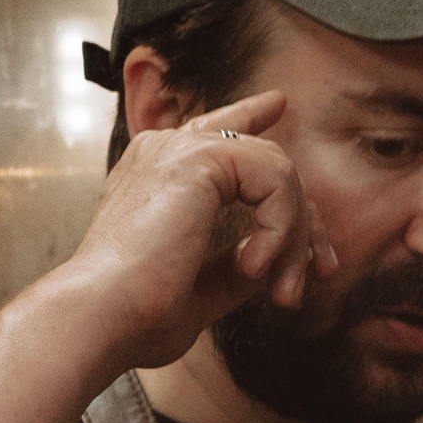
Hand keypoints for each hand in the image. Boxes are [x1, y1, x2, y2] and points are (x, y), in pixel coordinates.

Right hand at [65, 93, 335, 373]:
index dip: (250, 114)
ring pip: (278, 172)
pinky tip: (255, 266)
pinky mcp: (199, 160)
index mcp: (155, 175)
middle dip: (302, 216)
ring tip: (282, 289)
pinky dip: (282, 229)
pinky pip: (277, 179)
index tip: (278, 105)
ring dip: (295, 237)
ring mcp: (179, 150)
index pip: (213, 132)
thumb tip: (278, 260)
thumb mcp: (200, 288)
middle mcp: (164, 152)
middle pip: (262, 156)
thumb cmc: (134, 314)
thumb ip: (237, 266)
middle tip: (320, 269)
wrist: (102, 317)